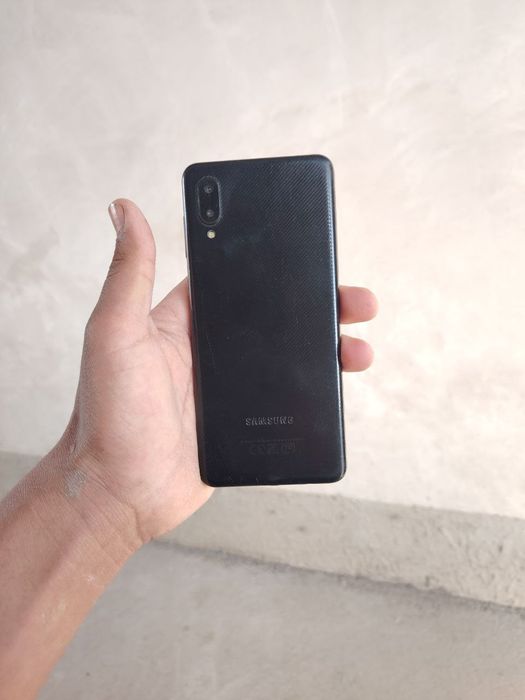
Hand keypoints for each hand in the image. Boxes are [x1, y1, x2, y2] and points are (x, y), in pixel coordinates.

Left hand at [57, 199, 376, 546]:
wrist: (121, 494)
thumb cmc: (107, 415)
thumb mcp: (115, 333)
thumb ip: (129, 274)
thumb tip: (123, 208)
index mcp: (184, 321)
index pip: (237, 277)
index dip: (275, 261)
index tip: (310, 247)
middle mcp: (211, 350)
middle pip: (277, 316)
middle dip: (319, 305)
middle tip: (355, 300)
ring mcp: (232, 388)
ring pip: (292, 358)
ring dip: (329, 348)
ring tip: (359, 347)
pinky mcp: (246, 423)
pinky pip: (291, 401)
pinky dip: (319, 391)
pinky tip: (339, 385)